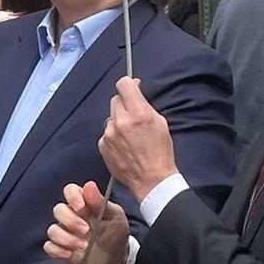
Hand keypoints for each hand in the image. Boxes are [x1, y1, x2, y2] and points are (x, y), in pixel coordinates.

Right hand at [45, 179, 130, 263]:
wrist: (116, 259)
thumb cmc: (115, 233)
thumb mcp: (114, 216)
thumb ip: (100, 202)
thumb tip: (89, 185)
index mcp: (84, 204)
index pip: (70, 191)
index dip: (72, 196)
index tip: (80, 207)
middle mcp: (70, 216)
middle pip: (58, 210)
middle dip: (70, 220)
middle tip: (86, 230)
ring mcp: (64, 232)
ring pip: (53, 230)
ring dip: (66, 239)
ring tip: (84, 246)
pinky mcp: (60, 249)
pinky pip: (49, 247)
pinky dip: (57, 250)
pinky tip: (70, 254)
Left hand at [99, 77, 177, 201]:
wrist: (152, 180)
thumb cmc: (160, 152)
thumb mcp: (160, 122)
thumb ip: (145, 104)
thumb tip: (135, 88)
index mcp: (139, 113)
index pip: (124, 84)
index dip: (128, 84)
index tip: (131, 87)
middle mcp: (121, 122)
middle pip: (116, 100)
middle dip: (125, 104)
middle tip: (134, 116)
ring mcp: (110, 135)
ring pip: (111, 117)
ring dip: (119, 121)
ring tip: (131, 136)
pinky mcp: (103, 146)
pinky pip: (106, 133)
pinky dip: (114, 136)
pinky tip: (125, 146)